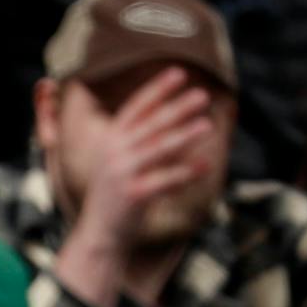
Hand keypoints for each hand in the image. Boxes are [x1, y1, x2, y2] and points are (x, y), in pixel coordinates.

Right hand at [68, 68, 217, 253]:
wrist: (99, 233)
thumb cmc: (116, 194)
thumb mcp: (121, 161)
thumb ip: (142, 140)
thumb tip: (177, 117)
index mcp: (109, 140)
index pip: (136, 108)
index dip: (157, 89)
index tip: (179, 73)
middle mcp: (113, 153)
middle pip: (151, 124)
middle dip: (177, 108)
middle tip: (202, 95)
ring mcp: (122, 174)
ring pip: (159, 149)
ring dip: (185, 135)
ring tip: (207, 125)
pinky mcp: (134, 195)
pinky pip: (166, 180)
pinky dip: (187, 172)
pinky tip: (205, 164)